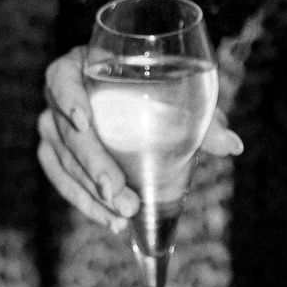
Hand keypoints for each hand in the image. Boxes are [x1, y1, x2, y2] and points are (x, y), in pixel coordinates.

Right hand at [36, 45, 242, 230]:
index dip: (68, 97)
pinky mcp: (54, 154)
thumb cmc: (156, 87)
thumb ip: (204, 117)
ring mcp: (53, 127)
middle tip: (119, 194)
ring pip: (64, 163)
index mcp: (82, 67)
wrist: (136, 96)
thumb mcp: (180, 94)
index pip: (62, 77)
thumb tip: (233, 146)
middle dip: (94, 167)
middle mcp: (61, 96)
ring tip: (123, 215)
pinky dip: (85, 202)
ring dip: (91, 193)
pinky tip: (109, 219)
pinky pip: (62, 181)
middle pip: (68, 133)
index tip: (84, 120)